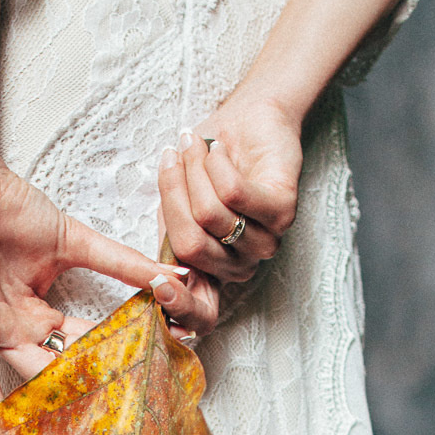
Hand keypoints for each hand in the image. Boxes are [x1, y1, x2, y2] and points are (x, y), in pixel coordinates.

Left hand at [0, 141, 217, 410]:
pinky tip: (6, 428)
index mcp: (41, 313)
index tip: (148, 370)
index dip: (114, 355)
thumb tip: (172, 276)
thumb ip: (122, 264)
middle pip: (61, 366)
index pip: (85, 344)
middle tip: (126, 406)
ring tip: (88, 425)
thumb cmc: (11, 205)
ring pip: (31, 372)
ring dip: (57, 396)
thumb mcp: (75, 242)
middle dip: (91, 384)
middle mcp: (19, 329)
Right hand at [157, 93, 304, 288]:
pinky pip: (234, 193)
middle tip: (174, 157)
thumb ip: (169, 236)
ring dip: (195, 169)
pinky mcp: (283, 211)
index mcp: (215, 272)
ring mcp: (265, 241)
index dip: (177, 305)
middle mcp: (241, 266)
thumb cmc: (210, 162)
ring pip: (210, 215)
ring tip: (197, 145)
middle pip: (190, 245)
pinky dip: (217, 164)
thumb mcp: (177, 205)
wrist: (250, 120)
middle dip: (174, 192)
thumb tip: (151, 275)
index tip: (154, 283)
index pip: (202, 314)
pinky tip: (220, 150)